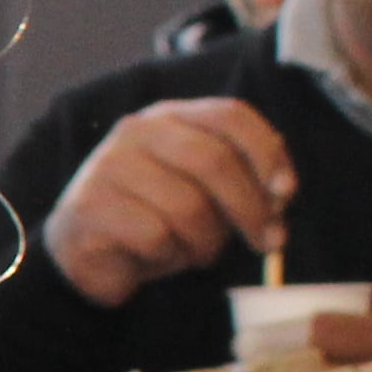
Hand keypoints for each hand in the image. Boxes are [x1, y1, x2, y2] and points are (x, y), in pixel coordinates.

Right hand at [41, 97, 293, 306]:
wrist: (85, 254)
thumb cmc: (154, 220)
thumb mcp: (203, 193)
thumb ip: (240, 182)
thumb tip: (281, 192)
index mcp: (171, 117)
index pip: (230, 115)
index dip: (266, 152)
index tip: (286, 192)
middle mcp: (138, 131)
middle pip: (214, 160)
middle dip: (250, 208)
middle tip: (267, 242)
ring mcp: (110, 166)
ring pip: (188, 207)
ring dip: (206, 242)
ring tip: (196, 251)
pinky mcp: (91, 206)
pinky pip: (156, 236)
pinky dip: (169, 256)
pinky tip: (157, 257)